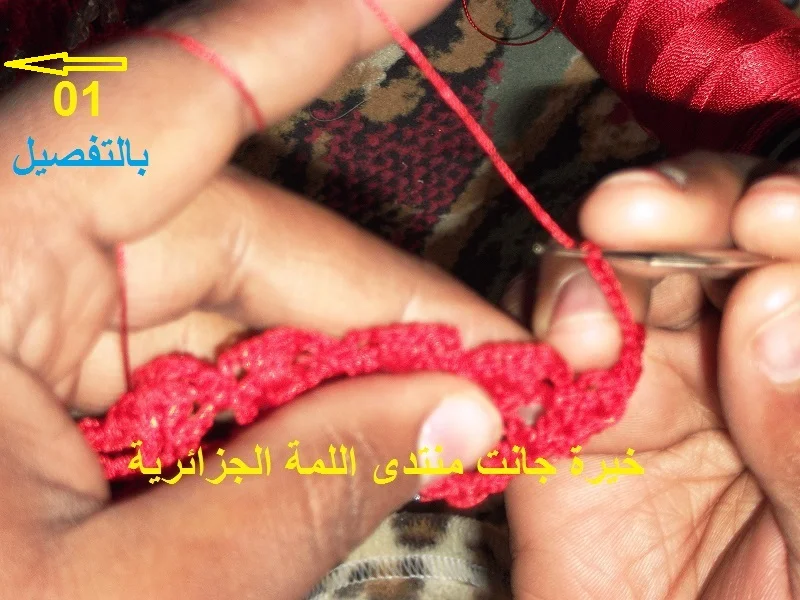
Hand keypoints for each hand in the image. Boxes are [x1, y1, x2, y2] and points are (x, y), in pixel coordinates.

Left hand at [0, 2, 527, 596]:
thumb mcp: (126, 599)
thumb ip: (309, 489)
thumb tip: (465, 414)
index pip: (184, 93)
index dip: (318, 28)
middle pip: (233, 229)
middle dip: (373, 303)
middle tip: (491, 371)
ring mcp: (12, 312)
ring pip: (217, 303)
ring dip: (332, 366)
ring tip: (438, 419)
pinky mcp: (27, 380)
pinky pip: (181, 361)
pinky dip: (269, 405)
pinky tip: (342, 445)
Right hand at [504, 152, 799, 598]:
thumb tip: (770, 300)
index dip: (791, 210)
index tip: (766, 220)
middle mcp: (738, 346)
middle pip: (715, 231)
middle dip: (681, 207)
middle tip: (630, 211)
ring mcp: (645, 374)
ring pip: (611, 268)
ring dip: (588, 273)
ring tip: (582, 331)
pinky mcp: (561, 410)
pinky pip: (532, 341)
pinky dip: (527, 329)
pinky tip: (549, 355)